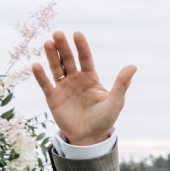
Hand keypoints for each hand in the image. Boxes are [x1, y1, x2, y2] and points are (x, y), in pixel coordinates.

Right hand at [30, 31, 135, 145]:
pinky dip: (41, 76)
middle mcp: (75, 79)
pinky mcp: (53, 98)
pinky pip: (46, 85)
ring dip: (52, 56)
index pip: (85, 59)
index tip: (77, 34)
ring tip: (48, 43)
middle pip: (68, 60)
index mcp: (90, 78)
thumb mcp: (115, 102)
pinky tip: (36, 65)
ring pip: (56, 68)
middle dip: (63, 47)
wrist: (90, 137)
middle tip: (58, 34)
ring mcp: (63, 87)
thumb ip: (122, 84)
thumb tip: (133, 66)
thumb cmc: (104, 119)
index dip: (81, 47)